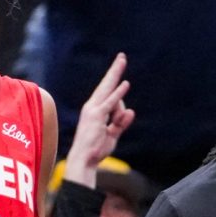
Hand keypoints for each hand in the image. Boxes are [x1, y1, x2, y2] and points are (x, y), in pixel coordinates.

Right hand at [64, 53, 134, 184]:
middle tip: (122, 56)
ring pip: (109, 90)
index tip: (120, 66)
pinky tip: (126, 84)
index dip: (114, 79)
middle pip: (106, 84)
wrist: (84, 160)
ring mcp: (94, 110)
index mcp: (95, 110)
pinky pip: (110, 102)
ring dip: (116, 77)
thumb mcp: (112, 134)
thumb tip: (131, 111)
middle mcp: (92, 106)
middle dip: (115, 70)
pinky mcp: (96, 116)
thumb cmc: (96, 149)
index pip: (107, 92)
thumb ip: (121, 122)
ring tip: (122, 61)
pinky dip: (118, 93)